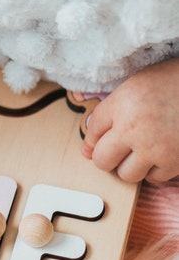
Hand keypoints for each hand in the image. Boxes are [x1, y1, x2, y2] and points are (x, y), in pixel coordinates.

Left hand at [82, 58, 178, 183]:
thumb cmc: (173, 81)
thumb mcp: (136, 84)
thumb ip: (111, 108)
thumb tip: (89, 133)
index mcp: (122, 104)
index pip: (92, 130)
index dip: (93, 137)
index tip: (100, 139)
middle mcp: (133, 129)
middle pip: (102, 160)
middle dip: (106, 157)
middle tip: (117, 150)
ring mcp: (155, 148)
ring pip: (126, 174)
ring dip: (130, 166)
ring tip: (140, 152)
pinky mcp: (175, 161)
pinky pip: (154, 178)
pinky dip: (154, 170)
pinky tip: (160, 154)